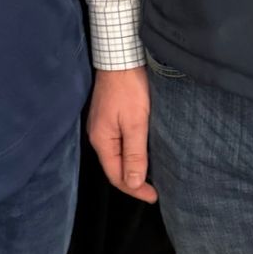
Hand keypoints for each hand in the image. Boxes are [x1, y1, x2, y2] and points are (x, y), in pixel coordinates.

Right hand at [87, 66, 157, 202]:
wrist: (120, 57)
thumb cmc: (128, 88)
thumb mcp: (135, 123)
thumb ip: (134, 154)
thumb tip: (132, 183)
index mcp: (102, 141)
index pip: (116, 176)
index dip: (135, 189)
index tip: (154, 196)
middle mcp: (98, 136)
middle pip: (114, 167)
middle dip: (133, 182)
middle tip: (154, 190)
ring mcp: (102, 126)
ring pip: (117, 156)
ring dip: (132, 168)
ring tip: (150, 177)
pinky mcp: (109, 117)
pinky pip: (119, 144)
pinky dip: (130, 154)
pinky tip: (142, 154)